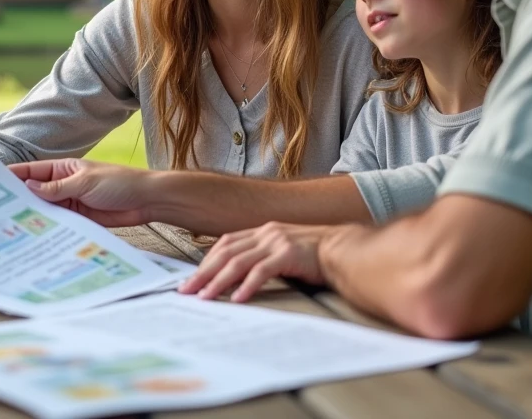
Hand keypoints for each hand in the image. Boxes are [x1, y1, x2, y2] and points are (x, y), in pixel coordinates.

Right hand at [6, 159, 155, 226]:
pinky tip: (33, 238)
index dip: (11, 177)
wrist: (146, 201)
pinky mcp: (78, 220)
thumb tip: (29, 188)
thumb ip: (57, 188)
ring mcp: (69, 204)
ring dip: (30, 218)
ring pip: (43, 211)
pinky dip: (47, 230)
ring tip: (7, 229)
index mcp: (62, 169)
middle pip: (33, 194)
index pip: (31, 172)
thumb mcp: (85, 182)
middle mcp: (62, 186)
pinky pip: (58, 225)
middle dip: (16, 201)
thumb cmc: (119, 182)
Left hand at [178, 222, 335, 302]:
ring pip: (238, 262)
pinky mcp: (289, 254)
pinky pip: (262, 271)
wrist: (344, 250)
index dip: (206, 262)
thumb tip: (236, 278)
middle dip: (203, 273)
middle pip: (225, 253)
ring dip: (219, 282)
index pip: (225, 244)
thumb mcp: (281, 251)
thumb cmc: (313, 256)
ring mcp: (276, 242)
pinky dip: (247, 285)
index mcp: (261, 231)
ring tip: (206, 298)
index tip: (191, 280)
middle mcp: (265, 233)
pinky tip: (238, 299)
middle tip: (187, 291)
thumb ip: (261, 258)